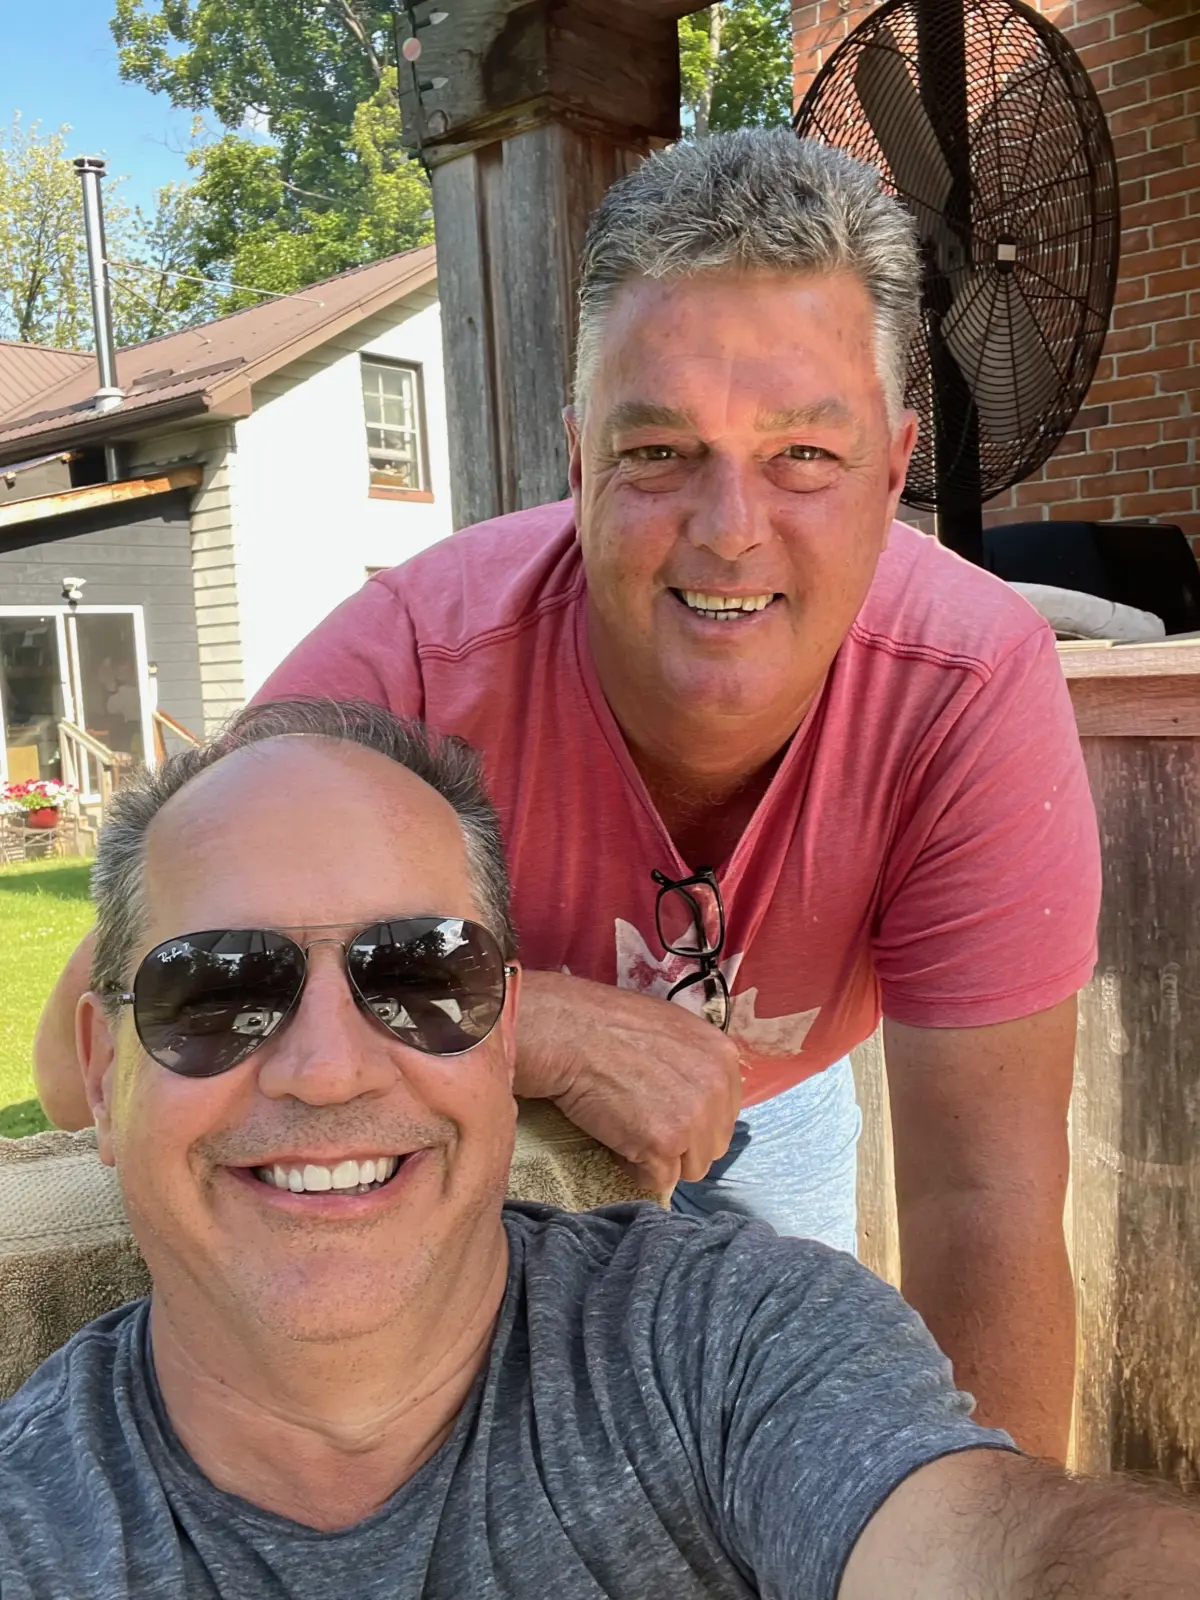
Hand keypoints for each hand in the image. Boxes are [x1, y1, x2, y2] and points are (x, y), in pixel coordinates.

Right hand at [514, 969, 742, 1193]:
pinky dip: (635, 1169)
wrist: (568, 1034)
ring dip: (660, 1159)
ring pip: (691, 1168)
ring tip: (628, 1132)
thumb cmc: (606, 1024)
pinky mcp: (664, 1145)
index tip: (663, 1111)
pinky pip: (659, 1180)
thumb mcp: (670, 1028)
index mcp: (722, 1057)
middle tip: (642, 1122)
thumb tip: (697, 1093)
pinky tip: (616, 1143)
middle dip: (681, 1142)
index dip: (693, 1118)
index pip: (724, 1112)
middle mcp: (716, 1089)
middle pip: (713, 1144)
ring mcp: (693, 1119)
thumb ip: (694, 1061)